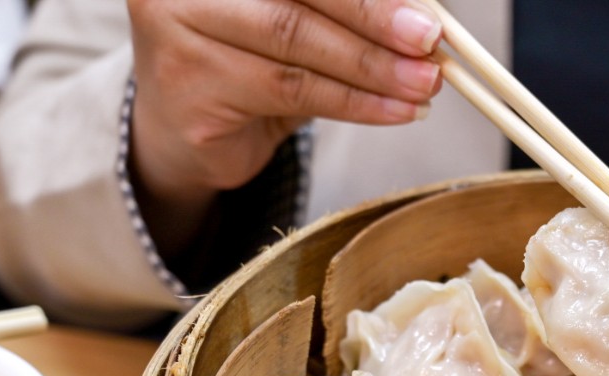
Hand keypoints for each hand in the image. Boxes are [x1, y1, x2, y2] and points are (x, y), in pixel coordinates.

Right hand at [125, 0, 442, 254]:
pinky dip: (354, 103)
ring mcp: (179, 28)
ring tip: (421, 86)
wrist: (189, 130)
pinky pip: (291, 91)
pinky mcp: (191, 85)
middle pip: (300, 0)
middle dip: (376, 24)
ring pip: (297, 48)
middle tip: (429, 45)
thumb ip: (347, 12)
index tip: (428, 15)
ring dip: (372, 71)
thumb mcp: (301, 20)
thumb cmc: (252, 63)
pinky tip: (394, 110)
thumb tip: (423, 13)